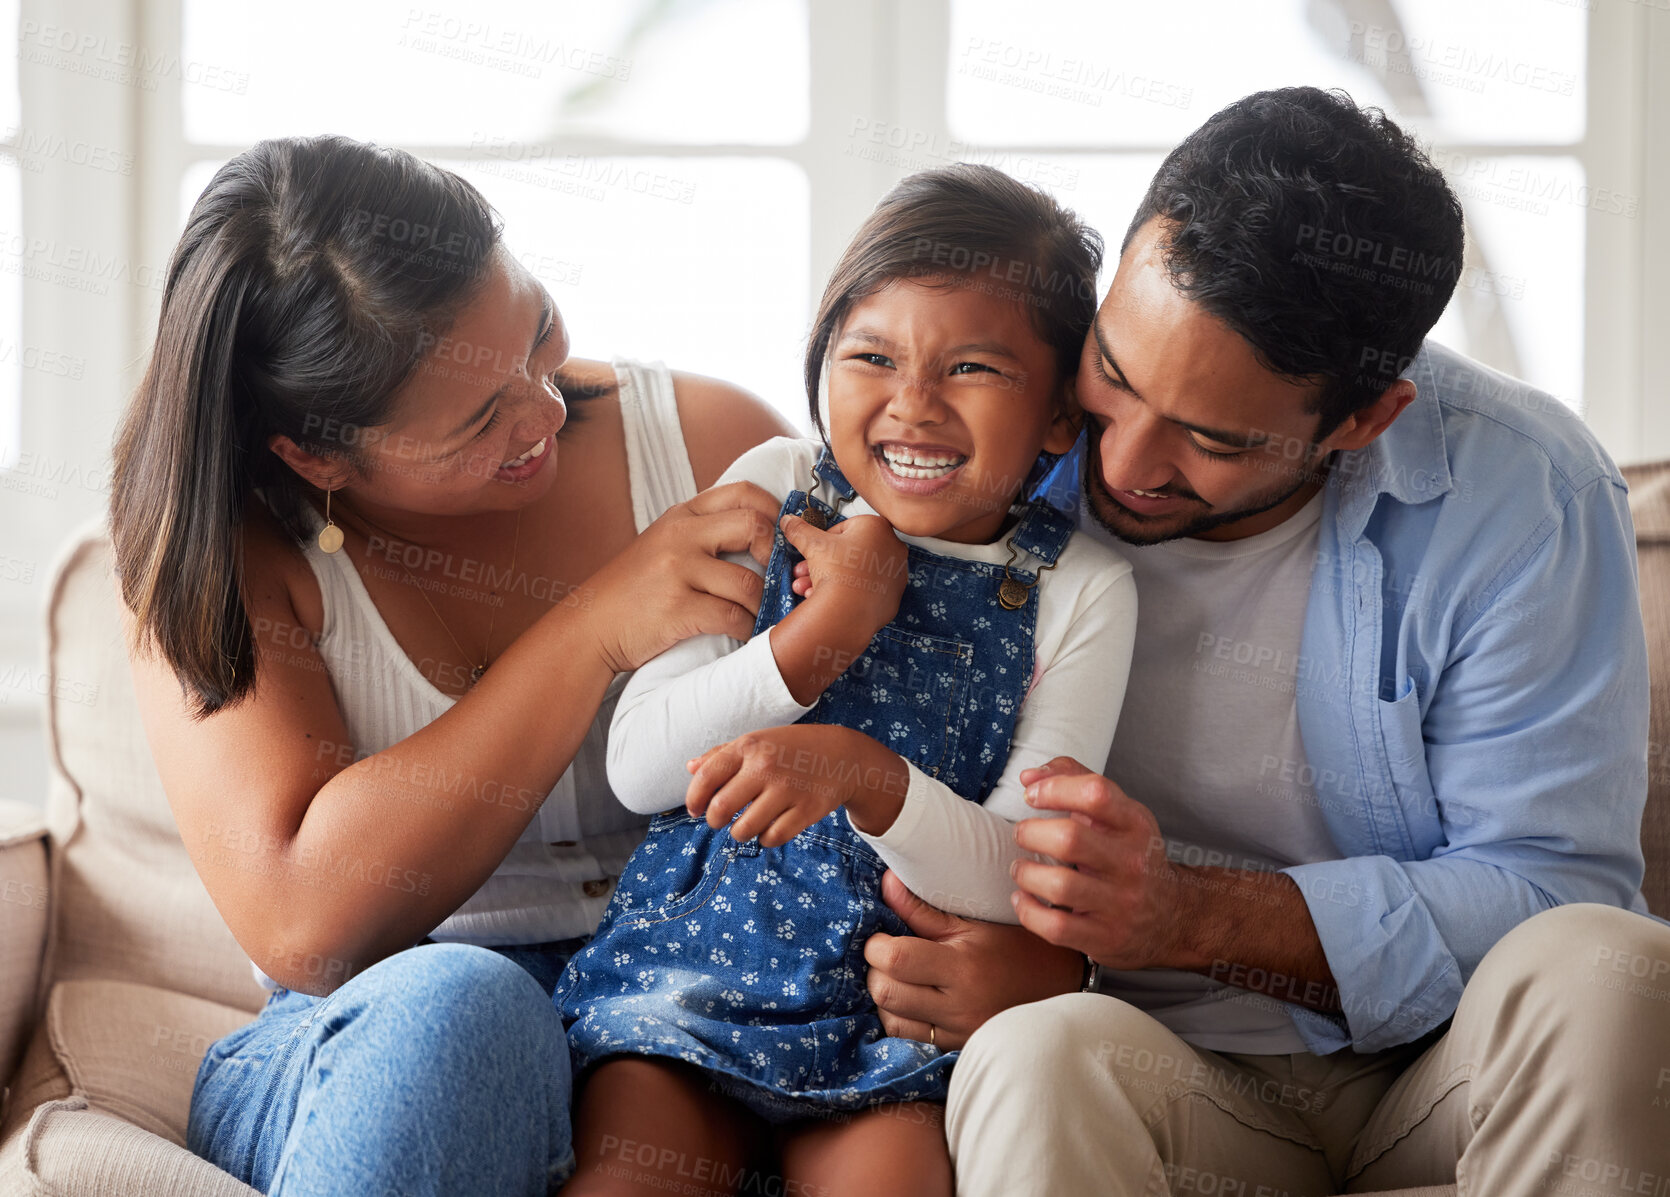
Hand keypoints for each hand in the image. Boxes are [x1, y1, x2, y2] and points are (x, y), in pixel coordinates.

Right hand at [580, 481, 779, 673]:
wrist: (589, 627)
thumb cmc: (632, 592)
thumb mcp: (662, 545)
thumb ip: (702, 534)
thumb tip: (762, 537)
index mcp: (681, 516)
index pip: (742, 492)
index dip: (773, 511)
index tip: (781, 538)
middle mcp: (680, 536)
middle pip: (753, 526)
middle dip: (775, 555)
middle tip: (778, 577)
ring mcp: (677, 571)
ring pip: (748, 581)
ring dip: (763, 604)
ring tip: (761, 616)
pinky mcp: (677, 608)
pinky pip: (733, 616)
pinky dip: (747, 628)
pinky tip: (744, 633)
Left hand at [684, 725, 906, 846]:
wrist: (843, 756)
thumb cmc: (791, 749)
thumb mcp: (758, 741)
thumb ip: (722, 754)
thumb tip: (690, 768)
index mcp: (749, 746)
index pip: (706, 777)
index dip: (694, 799)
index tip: (696, 810)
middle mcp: (766, 766)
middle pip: (721, 808)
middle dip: (714, 821)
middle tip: (719, 821)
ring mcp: (788, 789)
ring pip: (744, 829)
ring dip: (739, 833)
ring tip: (745, 826)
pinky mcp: (807, 811)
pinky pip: (772, 838)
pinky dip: (765, 839)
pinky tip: (768, 829)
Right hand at [780, 511, 907, 636]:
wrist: (848, 612)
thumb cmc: (837, 573)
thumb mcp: (812, 544)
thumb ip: (800, 529)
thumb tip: (789, 521)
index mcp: (878, 527)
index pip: (845, 528)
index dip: (824, 541)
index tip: (814, 550)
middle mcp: (892, 549)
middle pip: (850, 553)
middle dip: (823, 563)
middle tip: (806, 571)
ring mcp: (895, 575)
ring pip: (856, 573)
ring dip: (829, 580)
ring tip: (808, 588)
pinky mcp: (892, 598)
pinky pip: (864, 592)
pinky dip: (847, 595)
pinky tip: (827, 599)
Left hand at [864, 871, 1082, 1050]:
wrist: (1062, 988)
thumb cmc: (1019, 948)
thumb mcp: (975, 922)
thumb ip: (923, 908)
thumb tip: (886, 882)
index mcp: (963, 968)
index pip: (896, 960)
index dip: (876, 945)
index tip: (882, 935)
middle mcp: (959, 1006)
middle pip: (886, 992)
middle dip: (875, 969)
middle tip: (888, 953)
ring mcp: (958, 1032)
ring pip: (891, 1020)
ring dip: (885, 996)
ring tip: (900, 976)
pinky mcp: (957, 1048)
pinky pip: (910, 1038)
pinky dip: (900, 1017)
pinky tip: (911, 999)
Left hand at [1010, 757, 1191, 970]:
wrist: (1172, 917)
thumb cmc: (1131, 857)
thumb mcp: (1118, 814)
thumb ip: (1075, 781)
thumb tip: (1029, 776)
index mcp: (1135, 825)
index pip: (1095, 793)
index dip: (1055, 788)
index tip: (1032, 794)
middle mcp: (1132, 863)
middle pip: (1070, 839)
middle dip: (1031, 833)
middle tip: (1022, 834)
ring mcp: (1120, 903)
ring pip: (1060, 885)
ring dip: (1025, 873)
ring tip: (1021, 868)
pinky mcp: (1105, 937)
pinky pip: (1056, 926)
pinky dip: (1028, 911)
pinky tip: (1023, 899)